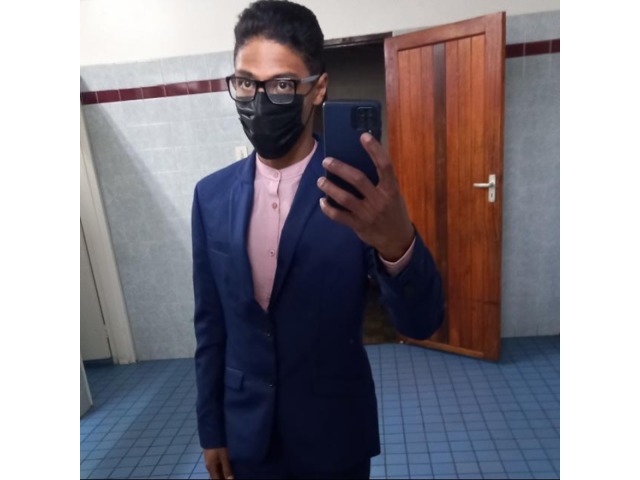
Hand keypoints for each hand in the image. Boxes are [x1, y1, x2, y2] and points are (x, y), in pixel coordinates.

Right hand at [203, 448, 233, 478]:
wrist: (211, 433)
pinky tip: (228, 467)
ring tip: (232, 474)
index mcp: (211, 468)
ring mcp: (210, 462)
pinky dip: (222, 469)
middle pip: (216, 477)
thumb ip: (227, 469)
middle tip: (233, 477)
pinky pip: (217, 467)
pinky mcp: (212, 458)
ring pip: (217, 472)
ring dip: (223, 474)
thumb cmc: (218, 445)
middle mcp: (209, 467)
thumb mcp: (224, 457)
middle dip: (224, 478)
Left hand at [317, 132, 414, 260]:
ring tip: (321, 180)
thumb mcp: (394, 195)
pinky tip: (322, 202)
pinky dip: (328, 208)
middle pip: (357, 179)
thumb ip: (381, 181)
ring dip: (330, 187)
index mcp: (391, 189)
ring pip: (344, 198)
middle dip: (340, 168)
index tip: (363, 136)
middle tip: (326, 161)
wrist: (397, 240)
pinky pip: (339, 216)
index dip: (374, 149)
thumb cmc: (394, 211)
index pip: (384, 165)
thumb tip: (360, 161)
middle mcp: (379, 200)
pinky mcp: (358, 225)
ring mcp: (368, 214)